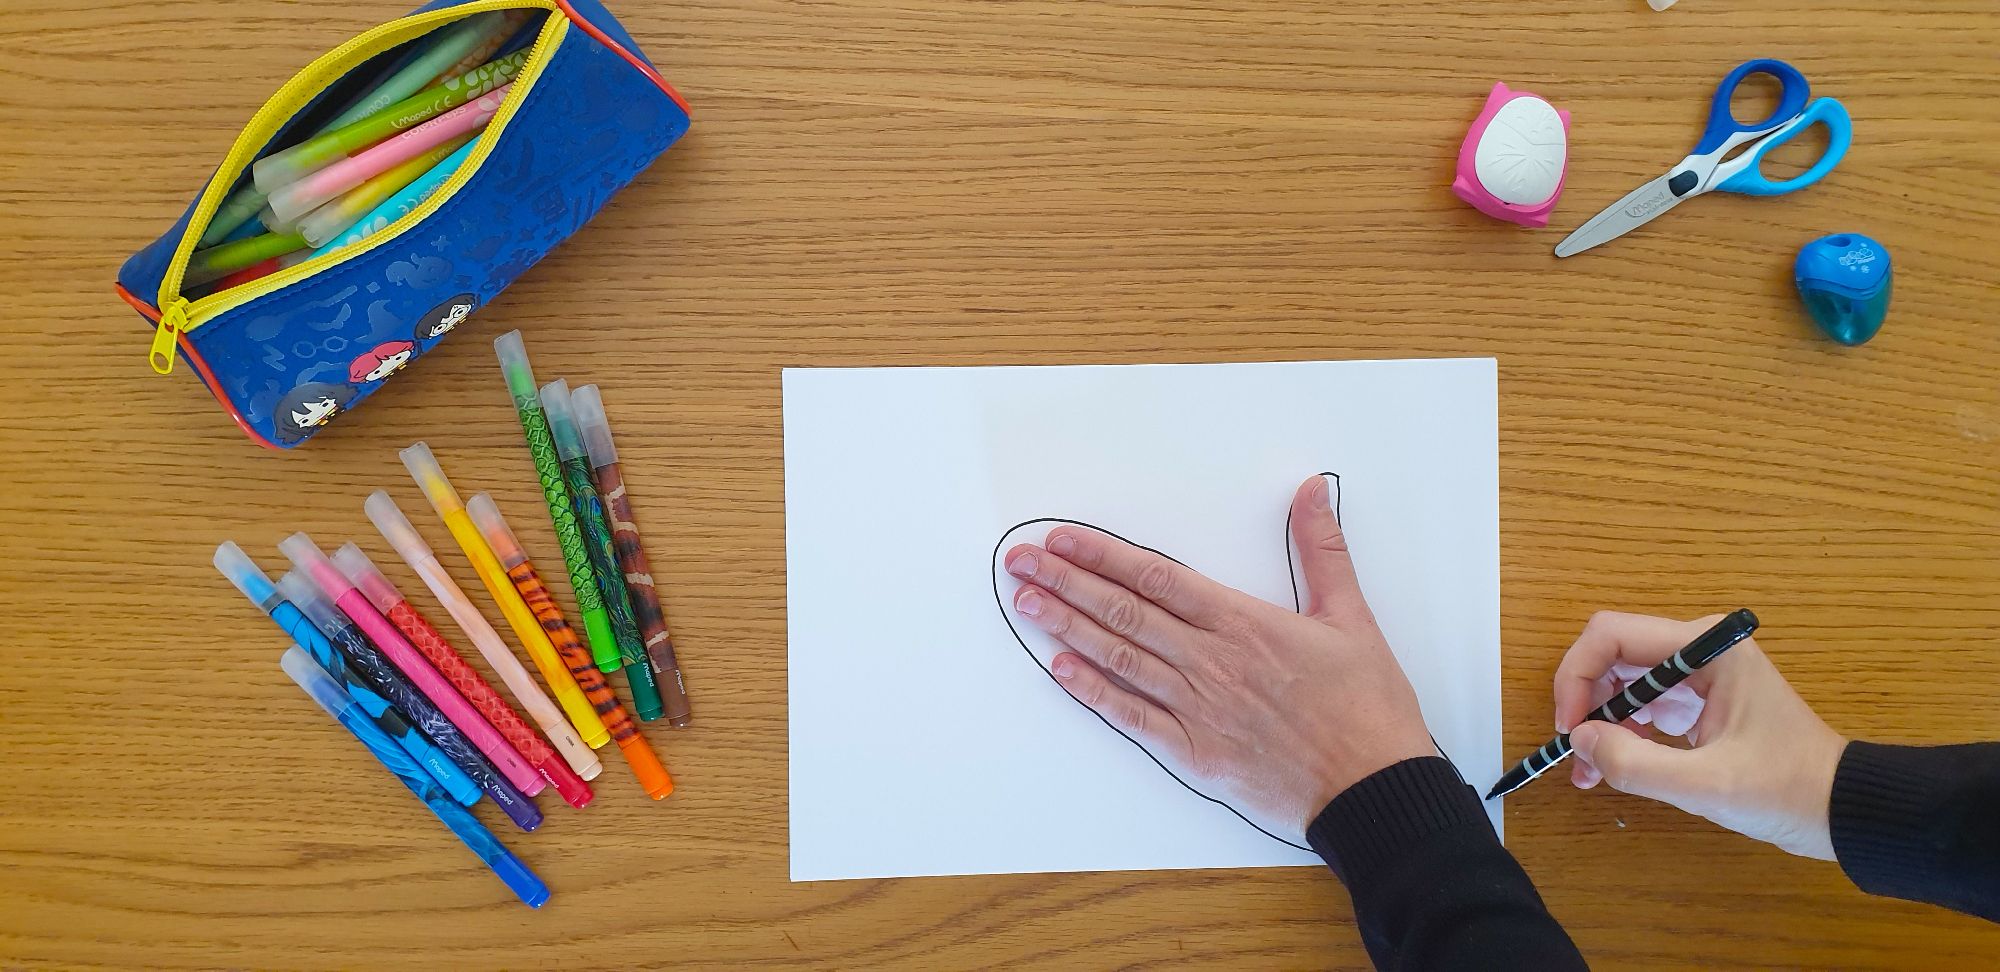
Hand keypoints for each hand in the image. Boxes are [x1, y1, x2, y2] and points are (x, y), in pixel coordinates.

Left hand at [1003, 474, 1435, 841]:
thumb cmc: (1366, 706)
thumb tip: (1311, 489)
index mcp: (1245, 623)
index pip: (1158, 578)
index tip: (1063, 539)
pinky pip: (1132, 716)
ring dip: (1067, 628)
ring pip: (1119, 658)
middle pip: (1124, 613)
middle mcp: (1211, 662)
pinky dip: (1092, 692)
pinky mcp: (1194, 752)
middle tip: (1021, 562)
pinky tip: (1061, 669)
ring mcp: (1198, 708)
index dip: (1104, 555)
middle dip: (1067, 583)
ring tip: (1026, 603)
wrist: (1373, 787)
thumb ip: (1323, 550)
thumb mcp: (1352, 616)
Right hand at [1553, 611, 1847, 859]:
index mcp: (1708, 650)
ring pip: (1623, 681)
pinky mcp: (1700, 701)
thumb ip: (1635, 762)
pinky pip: (1643, 704)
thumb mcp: (1706, 784)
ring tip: (1590, 771)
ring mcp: (1700, 674)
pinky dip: (1621, 732)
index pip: (1612, 635)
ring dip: (1599, 721)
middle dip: (1585, 702)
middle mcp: (1700, 650)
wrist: (1843, 809)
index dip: (1577, 676)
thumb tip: (1578, 739)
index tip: (1569, 727)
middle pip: (1613, 655)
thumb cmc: (1786, 790)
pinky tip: (1614, 768)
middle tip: (1576, 753)